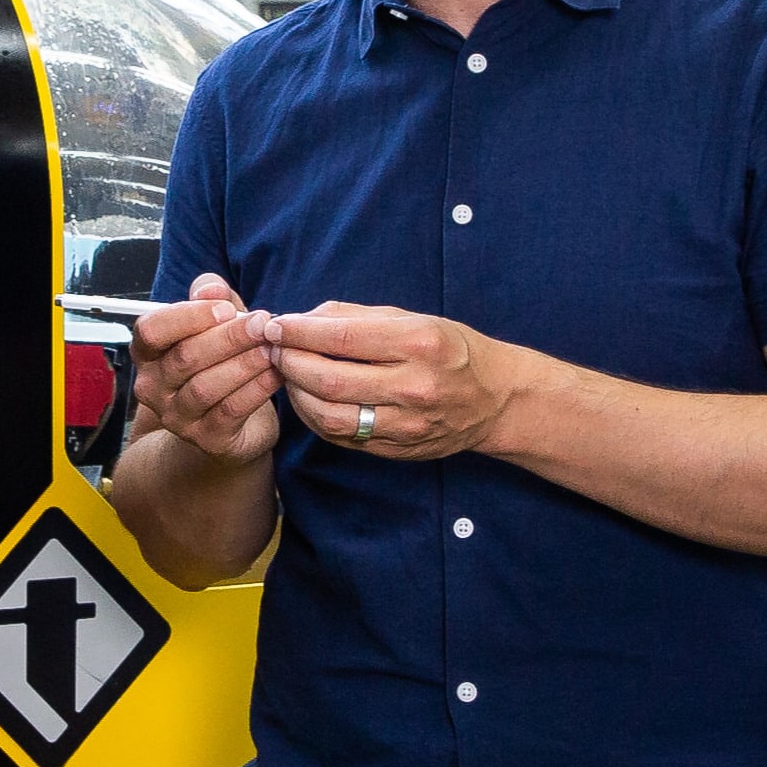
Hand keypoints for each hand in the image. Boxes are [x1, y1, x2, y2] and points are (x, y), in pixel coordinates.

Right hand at [126, 274, 279, 465]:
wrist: (225, 424)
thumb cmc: (217, 363)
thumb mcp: (213, 324)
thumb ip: (211, 299)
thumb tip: (212, 289)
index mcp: (148, 353)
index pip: (151, 330)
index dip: (188, 316)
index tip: (227, 308)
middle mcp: (153, 386)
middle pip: (185, 357)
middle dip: (228, 337)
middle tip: (262, 324)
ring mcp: (176, 416)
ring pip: (206, 386)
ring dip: (244, 363)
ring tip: (272, 348)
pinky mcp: (206, 438)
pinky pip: (230, 411)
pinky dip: (256, 390)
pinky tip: (277, 374)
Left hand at [268, 304, 519, 460]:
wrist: (495, 398)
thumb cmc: (449, 348)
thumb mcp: (412, 318)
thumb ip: (354, 316)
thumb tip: (300, 319)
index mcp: (418, 342)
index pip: (342, 338)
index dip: (299, 332)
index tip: (274, 325)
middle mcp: (413, 386)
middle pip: (330, 381)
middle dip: (289, 363)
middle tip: (271, 350)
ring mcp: (407, 424)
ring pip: (330, 417)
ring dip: (296, 395)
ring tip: (287, 375)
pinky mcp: (399, 449)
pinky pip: (342, 437)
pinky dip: (315, 419)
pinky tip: (308, 400)